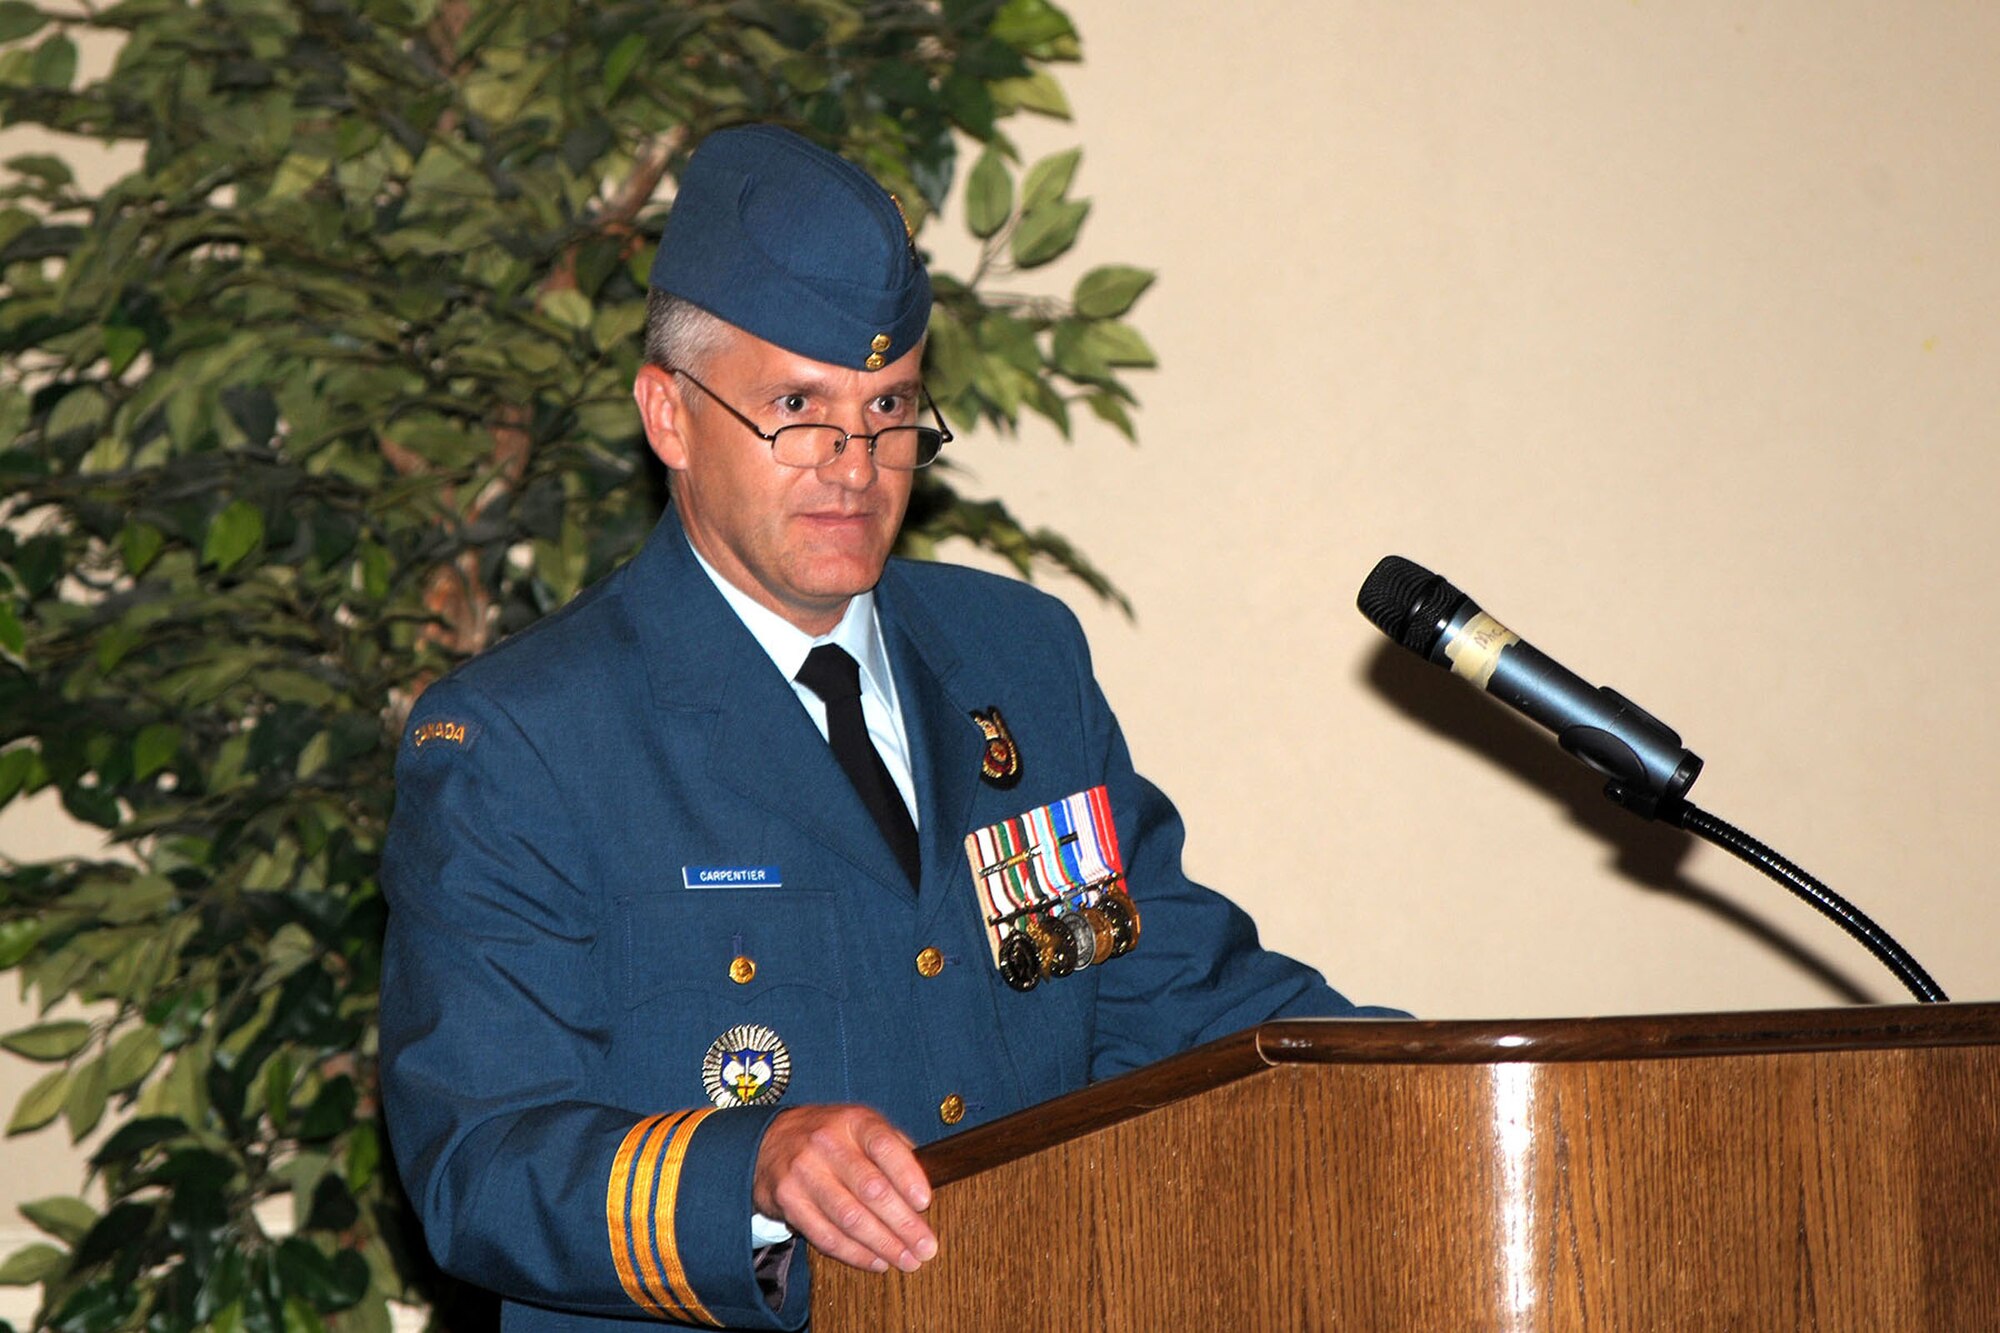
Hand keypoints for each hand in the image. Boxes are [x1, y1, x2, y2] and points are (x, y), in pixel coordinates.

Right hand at [752, 1104, 937, 1273]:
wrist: (770, 1142)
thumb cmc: (832, 1138)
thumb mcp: (861, 1126)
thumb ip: (895, 1148)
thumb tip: (929, 1180)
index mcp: (853, 1121)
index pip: (884, 1145)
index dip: (907, 1175)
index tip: (925, 1202)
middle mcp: (826, 1142)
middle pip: (870, 1189)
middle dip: (903, 1223)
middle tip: (926, 1246)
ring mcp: (804, 1172)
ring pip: (849, 1218)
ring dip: (883, 1245)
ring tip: (906, 1260)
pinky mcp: (788, 1201)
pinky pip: (826, 1235)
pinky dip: (855, 1254)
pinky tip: (876, 1261)